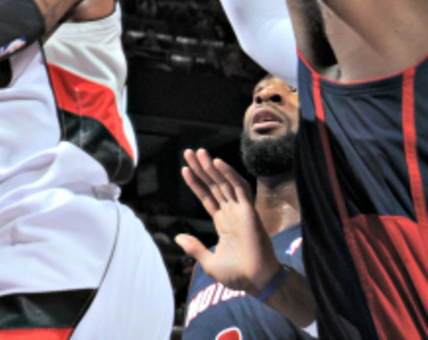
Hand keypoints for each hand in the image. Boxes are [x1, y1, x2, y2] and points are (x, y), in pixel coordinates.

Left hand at [176, 148, 279, 295]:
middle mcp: (231, 213)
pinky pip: (240, 188)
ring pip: (225, 182)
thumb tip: (177, 238)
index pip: (207, 196)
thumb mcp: (208, 262)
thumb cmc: (236, 275)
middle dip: (201, 168)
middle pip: (214, 184)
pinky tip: (218, 163)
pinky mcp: (249, 211)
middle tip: (189, 152)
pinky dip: (230, 174)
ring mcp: (240, 211)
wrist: (255, 282)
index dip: (196, 182)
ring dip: (213, 167)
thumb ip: (194, 247)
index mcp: (223, 221)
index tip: (185, 169)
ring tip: (199, 152)